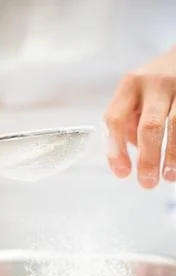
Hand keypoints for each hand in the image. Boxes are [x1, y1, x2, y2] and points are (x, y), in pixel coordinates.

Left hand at [104, 46, 175, 188]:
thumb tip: (128, 156)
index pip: (115, 119)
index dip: (115, 149)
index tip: (122, 173)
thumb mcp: (133, 96)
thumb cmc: (152, 86)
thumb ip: (127, 124)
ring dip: (172, 156)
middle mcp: (154, 83)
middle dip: (148, 158)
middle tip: (147, 183)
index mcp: (130, 85)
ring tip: (168, 176)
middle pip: (149, 125)